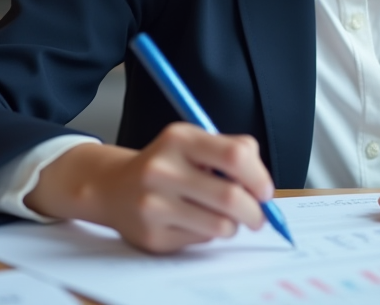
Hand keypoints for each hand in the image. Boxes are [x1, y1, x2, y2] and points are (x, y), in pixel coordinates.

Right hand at [24, 123, 274, 253]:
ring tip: (225, 217)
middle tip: (259, 216)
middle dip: (255, 212)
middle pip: (230, 196)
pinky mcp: (151, 235)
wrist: (113, 187)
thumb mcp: (195, 142)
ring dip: (233, 225)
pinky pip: (200, 241)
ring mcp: (153, 205)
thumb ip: (232, 150)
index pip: (234, 155)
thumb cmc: (168, 163)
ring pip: (219, 225)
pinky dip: (208, 235)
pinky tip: (194, 222)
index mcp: (179, 139)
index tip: (265, 191)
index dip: (258, 177)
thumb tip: (262, 186)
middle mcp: (162, 169)